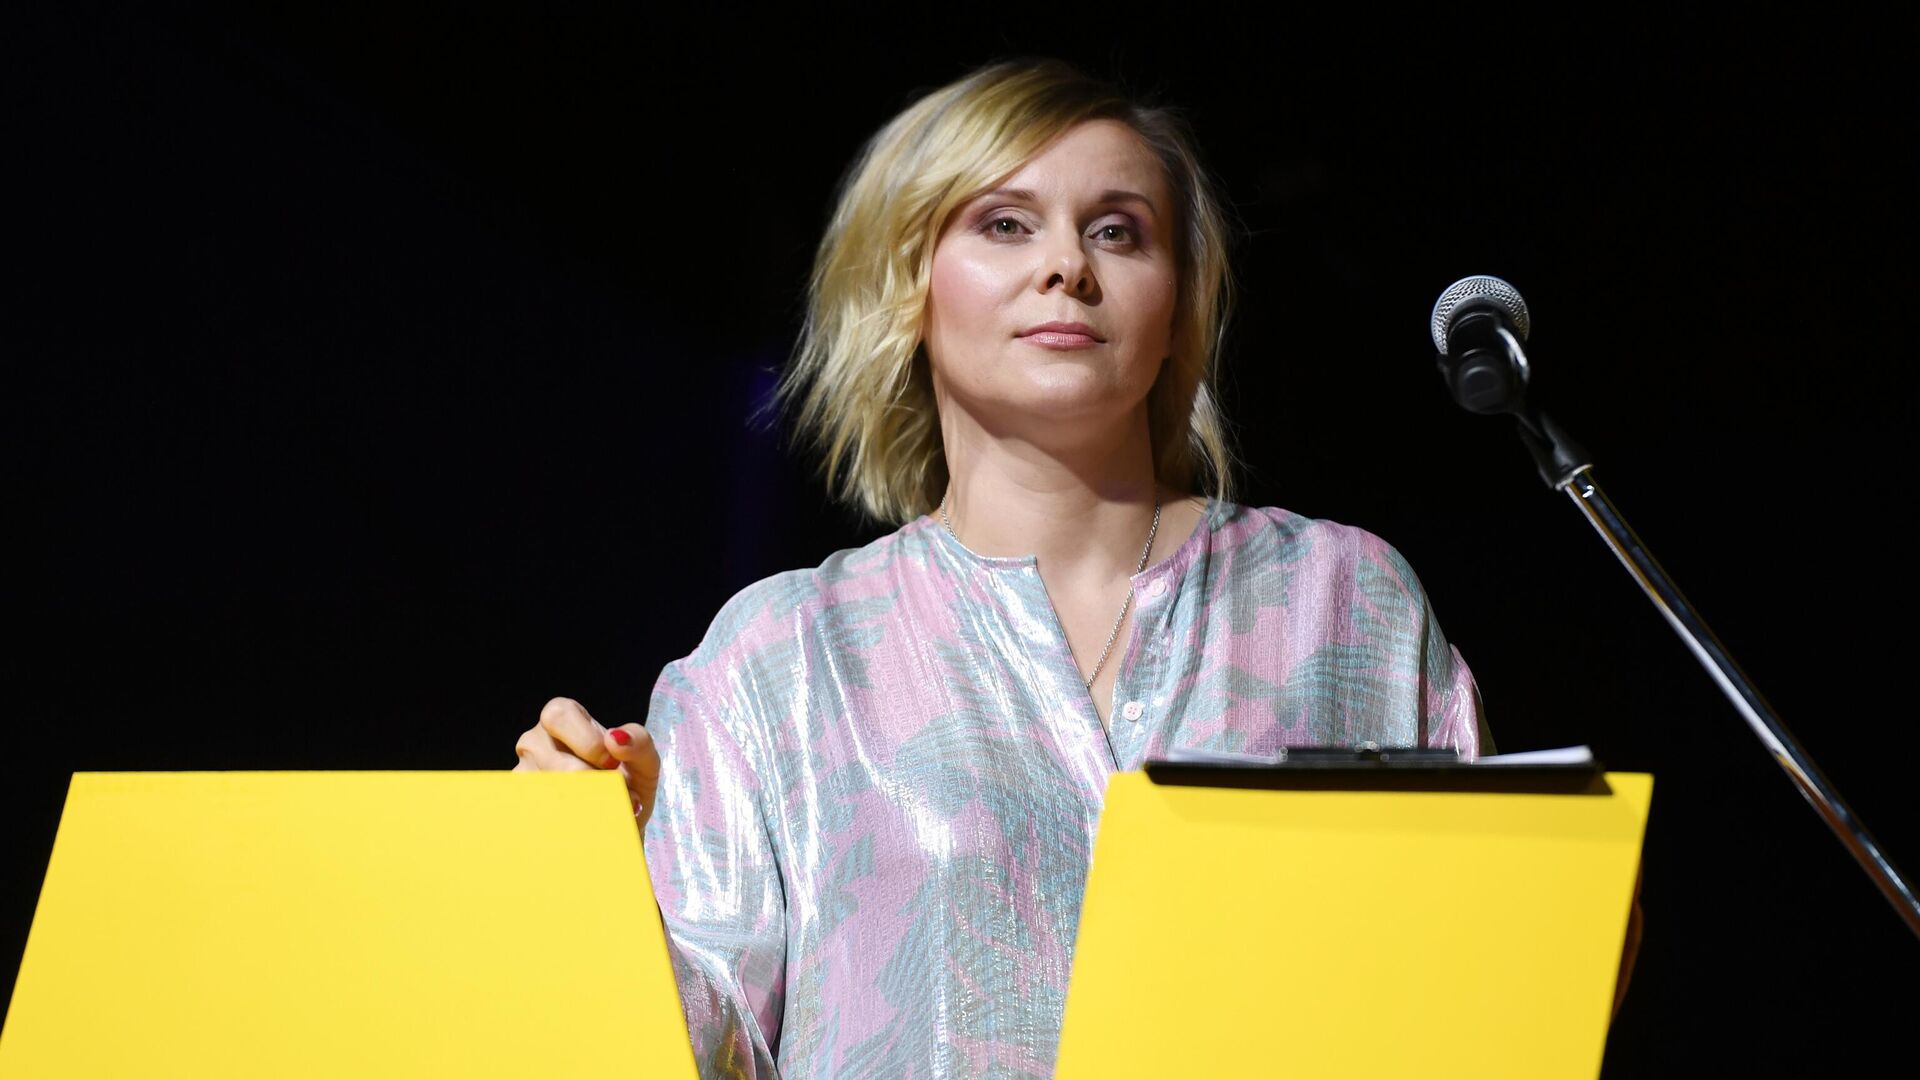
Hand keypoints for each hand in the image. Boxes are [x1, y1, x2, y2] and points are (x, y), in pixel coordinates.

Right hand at [513, 696, 660, 831]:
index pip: (560, 715)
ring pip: (543, 790)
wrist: (621, 825)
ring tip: (608, 812)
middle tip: (613, 792)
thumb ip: (639, 742)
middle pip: (550, 758)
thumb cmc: (629, 782)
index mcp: (562, 718)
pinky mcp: (522, 809)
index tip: (611, 764)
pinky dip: (570, 825)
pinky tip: (588, 827)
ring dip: (583, 806)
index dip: (588, 741)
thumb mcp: (644, 760)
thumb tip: (615, 738)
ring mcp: (523, 776)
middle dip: (587, 780)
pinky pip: (538, 817)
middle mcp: (534, 743)